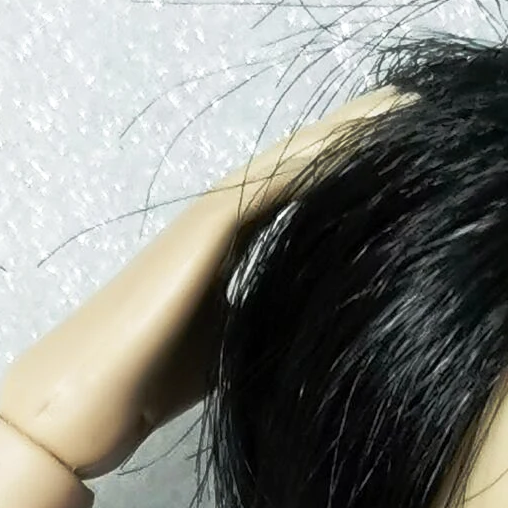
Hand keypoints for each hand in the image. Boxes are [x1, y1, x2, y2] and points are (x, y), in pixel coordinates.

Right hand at [0, 86, 407, 477]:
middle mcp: (222, 221)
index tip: (410, 157)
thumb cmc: (152, 383)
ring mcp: (209, 220)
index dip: (352, 171)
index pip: (303, 196)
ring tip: (399, 108)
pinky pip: (264, 184)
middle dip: (356, 135)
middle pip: (301, 165)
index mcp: (231, 248)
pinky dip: (310, 161)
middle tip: (416, 109)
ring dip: (342, 132)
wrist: (90, 399)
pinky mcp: (201, 231)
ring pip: (287, 161)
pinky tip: (353, 143)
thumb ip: (271, 325)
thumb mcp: (237, 349)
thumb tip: (322, 337)